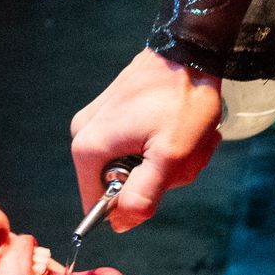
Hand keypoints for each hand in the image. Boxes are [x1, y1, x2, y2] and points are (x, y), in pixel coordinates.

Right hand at [69, 46, 222, 227]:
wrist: (190, 49)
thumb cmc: (182, 99)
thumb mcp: (170, 156)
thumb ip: (143, 195)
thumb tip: (120, 225)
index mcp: (88, 148)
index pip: (100, 205)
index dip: (135, 202)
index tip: (163, 177)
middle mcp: (83, 134)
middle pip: (120, 184)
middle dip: (159, 176)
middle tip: (185, 153)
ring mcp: (97, 121)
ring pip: (133, 164)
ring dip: (167, 160)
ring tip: (188, 137)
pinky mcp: (112, 111)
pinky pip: (134, 144)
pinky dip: (161, 142)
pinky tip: (179, 126)